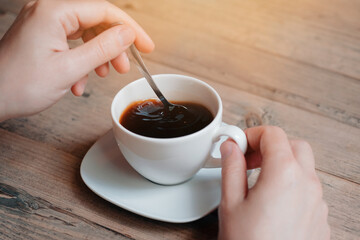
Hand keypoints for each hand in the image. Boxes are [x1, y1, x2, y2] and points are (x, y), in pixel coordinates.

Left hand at [0, 0, 153, 121]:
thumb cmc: (19, 85)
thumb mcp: (69, 68)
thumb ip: (102, 48)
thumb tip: (127, 34)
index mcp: (54, 11)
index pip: (104, 11)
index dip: (130, 29)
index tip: (146, 46)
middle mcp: (49, 10)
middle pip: (96, 20)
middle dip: (113, 45)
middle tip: (124, 66)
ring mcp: (45, 22)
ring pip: (87, 32)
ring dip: (99, 55)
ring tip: (103, 74)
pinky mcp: (43, 35)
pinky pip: (73, 42)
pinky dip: (83, 60)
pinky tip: (80, 81)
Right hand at [219, 126, 329, 239]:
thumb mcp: (231, 202)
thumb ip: (231, 167)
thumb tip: (230, 147)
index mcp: (284, 175)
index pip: (273, 135)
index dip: (252, 135)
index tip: (239, 145)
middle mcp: (307, 186)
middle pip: (295, 146)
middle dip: (271, 146)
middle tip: (250, 159)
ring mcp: (317, 203)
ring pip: (305, 167)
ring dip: (283, 164)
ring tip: (259, 181)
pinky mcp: (319, 218)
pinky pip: (309, 190)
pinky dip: (293, 184)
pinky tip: (273, 201)